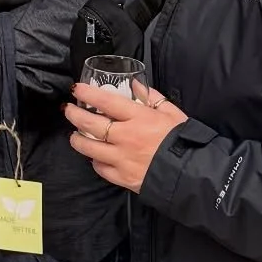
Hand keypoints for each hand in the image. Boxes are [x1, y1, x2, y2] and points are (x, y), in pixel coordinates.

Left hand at [64, 79, 186, 192]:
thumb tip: (134, 85)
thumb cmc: (182, 140)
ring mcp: (121, 159)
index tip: (77, 89)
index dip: (87, 94)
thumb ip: (151, 97)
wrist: (192, 174)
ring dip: (77, 139)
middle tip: (68, 109)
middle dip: (74, 114)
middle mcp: (125, 137)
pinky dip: (95, 160)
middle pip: (90, 123)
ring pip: (89, 148)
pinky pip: (100, 168)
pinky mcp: (122, 177)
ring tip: (75, 134)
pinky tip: (95, 155)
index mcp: (138, 118)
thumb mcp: (171, 112)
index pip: (106, 101)